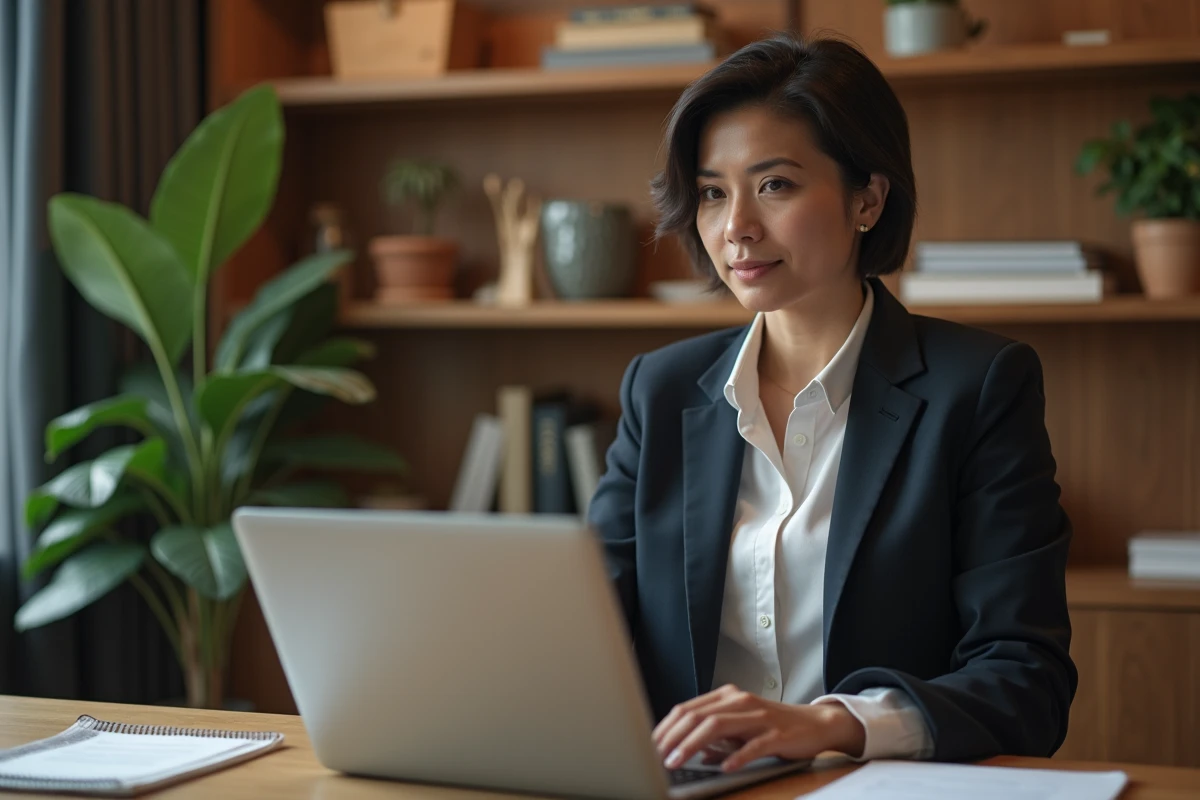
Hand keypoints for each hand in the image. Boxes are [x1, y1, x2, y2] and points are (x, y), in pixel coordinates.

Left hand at [651, 684, 865, 772]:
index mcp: (727, 697)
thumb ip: (716, 736)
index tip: (651, 745)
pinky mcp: (776, 733)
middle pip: (697, 716)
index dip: (666, 727)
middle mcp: (740, 701)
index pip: (687, 709)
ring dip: (693, 745)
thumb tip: (691, 752)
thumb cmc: (774, 727)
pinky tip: (724, 768)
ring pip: (717, 726)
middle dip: (673, 737)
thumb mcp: (740, 728)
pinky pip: (753, 745)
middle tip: (658, 756)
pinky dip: (736, 756)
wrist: (815, 724)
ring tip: (678, 761)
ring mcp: (758, 716)